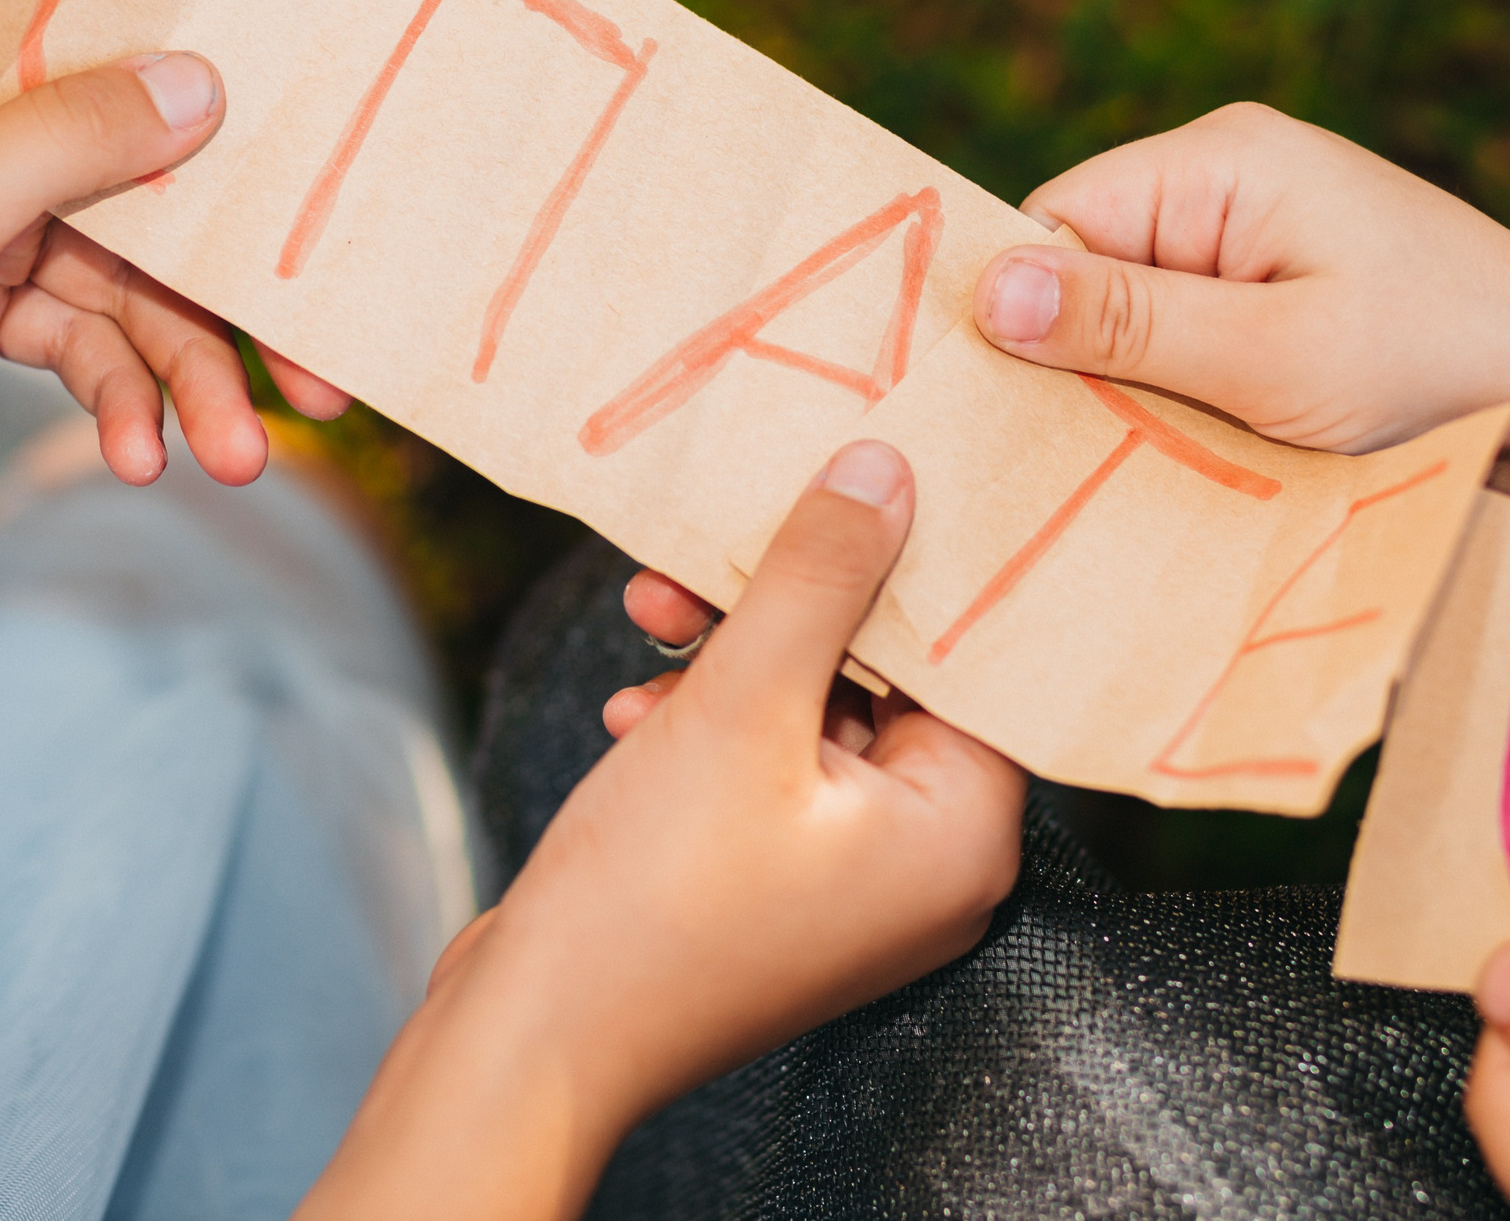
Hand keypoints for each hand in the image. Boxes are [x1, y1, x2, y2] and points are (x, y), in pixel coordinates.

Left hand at [0, 2, 344, 517]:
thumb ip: (77, 140)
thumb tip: (205, 78)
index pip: (142, 92)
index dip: (245, 167)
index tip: (326, 241)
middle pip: (147, 216)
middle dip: (224, 318)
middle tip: (316, 401)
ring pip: (116, 296)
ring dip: (172, 379)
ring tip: (228, 463)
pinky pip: (63, 342)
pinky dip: (104, 397)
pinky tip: (134, 458)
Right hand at [299, 441, 1026, 1220]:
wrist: (535, 1035)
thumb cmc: (653, 893)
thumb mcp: (739, 704)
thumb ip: (820, 580)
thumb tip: (886, 475)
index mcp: (962, 834)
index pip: (974, 663)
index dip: (911, 571)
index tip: (857, 490)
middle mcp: (928, 866)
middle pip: (886, 681)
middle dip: (789, 610)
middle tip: (704, 567)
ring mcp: (851, 885)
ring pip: (812, 714)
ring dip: (732, 658)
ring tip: (652, 625)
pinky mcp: (779, 888)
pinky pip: (769, 767)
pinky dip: (708, 724)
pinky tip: (633, 712)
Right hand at [967, 102, 1509, 545]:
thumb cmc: (1442, 368)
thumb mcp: (1272, 358)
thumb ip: (1126, 324)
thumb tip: (987, 289)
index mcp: (1221, 162)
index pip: (1052, 222)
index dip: (1014, 313)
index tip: (987, 408)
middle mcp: (1230, 184)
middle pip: (1084, 270)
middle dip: (1070, 361)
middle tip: (1054, 456)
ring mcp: (1260, 241)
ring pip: (1129, 319)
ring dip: (1126, 392)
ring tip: (1133, 462)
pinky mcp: (1282, 301)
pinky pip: (1184, 344)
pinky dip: (1176, 403)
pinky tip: (1184, 456)